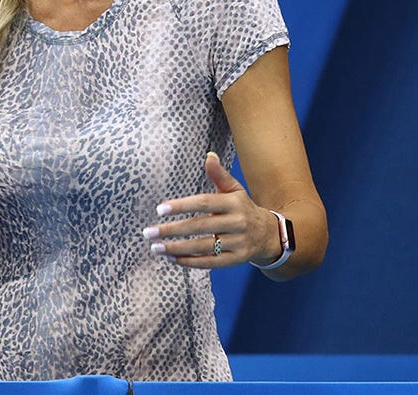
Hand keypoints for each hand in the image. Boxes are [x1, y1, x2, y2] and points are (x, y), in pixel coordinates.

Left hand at [143, 152, 280, 267]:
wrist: (269, 234)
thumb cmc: (243, 208)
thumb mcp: (234, 190)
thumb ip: (219, 175)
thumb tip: (209, 155)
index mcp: (234, 203)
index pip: (204, 203)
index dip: (181, 206)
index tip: (160, 209)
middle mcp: (237, 223)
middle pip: (200, 227)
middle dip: (172, 230)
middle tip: (149, 232)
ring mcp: (238, 243)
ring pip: (203, 247)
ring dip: (176, 248)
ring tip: (155, 247)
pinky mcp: (236, 260)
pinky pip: (210, 262)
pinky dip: (189, 262)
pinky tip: (171, 258)